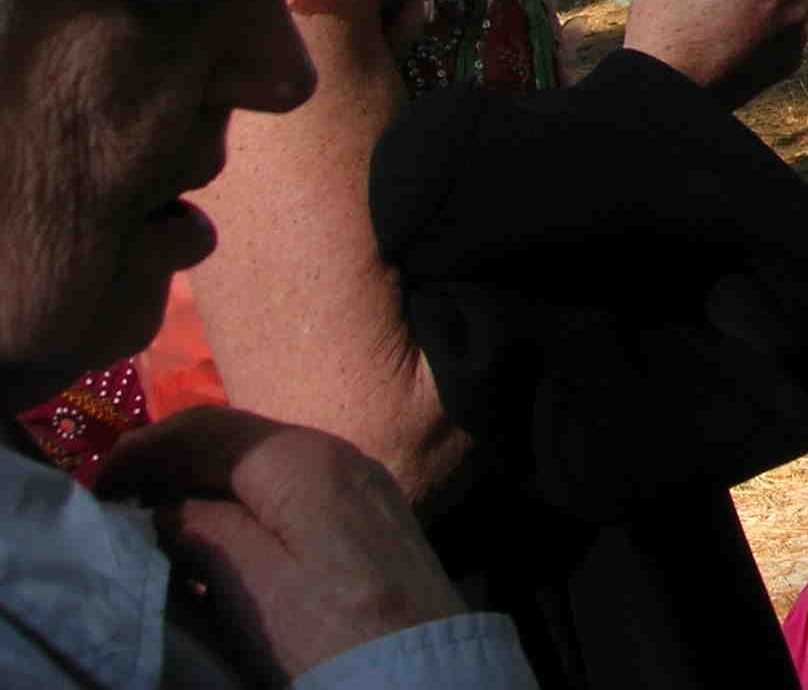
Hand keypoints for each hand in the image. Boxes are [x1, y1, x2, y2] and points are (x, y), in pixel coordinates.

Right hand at [98, 406, 465, 681]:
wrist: (425, 672)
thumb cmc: (333, 633)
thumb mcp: (253, 584)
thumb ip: (202, 532)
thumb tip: (163, 507)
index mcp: (301, 458)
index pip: (204, 428)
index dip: (143, 451)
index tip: (96, 490)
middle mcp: (335, 452)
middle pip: (233, 442)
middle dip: (170, 469)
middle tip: (119, 511)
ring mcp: (357, 481)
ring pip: (259, 468)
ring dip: (205, 490)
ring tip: (156, 532)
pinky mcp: (367, 515)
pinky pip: (288, 492)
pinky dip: (242, 508)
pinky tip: (216, 546)